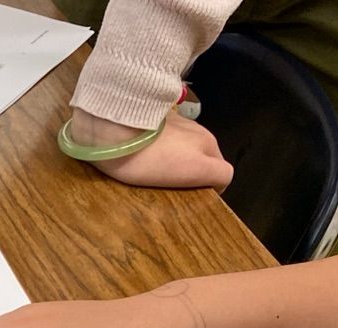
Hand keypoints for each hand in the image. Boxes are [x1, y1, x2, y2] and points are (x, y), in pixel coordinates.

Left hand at [72, 109, 232, 190]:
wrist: (113, 129)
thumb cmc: (150, 157)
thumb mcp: (192, 169)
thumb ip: (215, 174)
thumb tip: (219, 182)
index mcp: (209, 144)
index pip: (224, 172)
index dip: (212, 187)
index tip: (195, 197)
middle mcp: (199, 131)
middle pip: (206, 158)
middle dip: (195, 172)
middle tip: (172, 186)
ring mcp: (179, 123)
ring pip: (188, 147)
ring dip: (180, 158)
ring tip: (156, 170)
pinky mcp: (158, 119)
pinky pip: (169, 138)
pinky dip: (165, 147)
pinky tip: (146, 153)